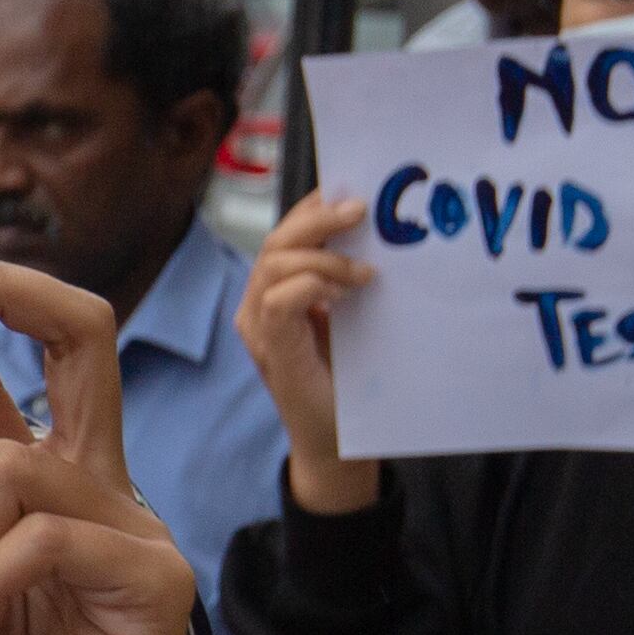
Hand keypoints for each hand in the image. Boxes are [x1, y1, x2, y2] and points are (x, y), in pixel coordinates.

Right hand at [233, 190, 382, 514]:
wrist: (339, 442)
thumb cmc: (347, 379)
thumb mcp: (350, 315)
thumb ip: (348, 278)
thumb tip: (376, 231)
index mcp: (275, 291)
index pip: (285, 234)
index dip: (313, 208)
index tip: (352, 192)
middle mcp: (257, 306)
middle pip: (276, 241)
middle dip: (318, 219)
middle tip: (361, 211)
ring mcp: (259, 330)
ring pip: (274, 264)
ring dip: (324, 257)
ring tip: (364, 272)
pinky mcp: (272, 352)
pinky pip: (278, 301)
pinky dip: (312, 286)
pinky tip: (344, 294)